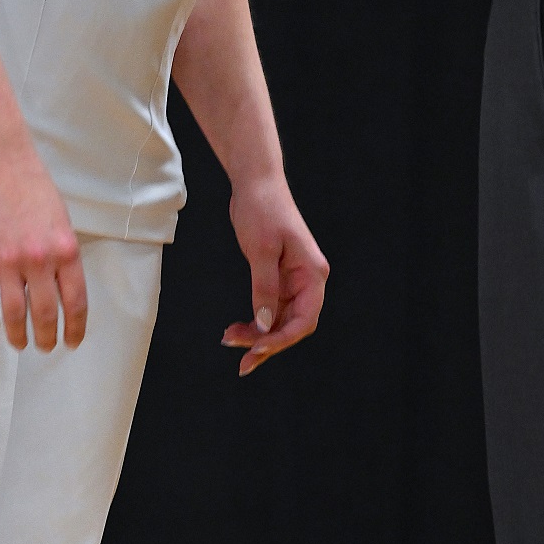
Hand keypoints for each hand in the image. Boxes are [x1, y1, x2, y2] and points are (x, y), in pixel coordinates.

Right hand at [0, 134, 86, 351]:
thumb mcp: (60, 218)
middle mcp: (39, 260)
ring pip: (14, 315)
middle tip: (46, 347)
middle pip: (45, 314)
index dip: (75, 327)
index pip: (75, 302)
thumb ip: (61, 252)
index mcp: (65, 249)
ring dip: (18, 336)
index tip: (72, 340)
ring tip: (20, 344)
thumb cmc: (30, 182)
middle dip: (47, 337)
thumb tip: (60, 285)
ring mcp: (6, 262)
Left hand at [222, 173, 328, 375]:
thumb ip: (264, 289)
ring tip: (230, 341)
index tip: (256, 349)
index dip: (282, 339)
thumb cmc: (262, 209)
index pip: (305, 319)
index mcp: (312, 273)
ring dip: (258, 335)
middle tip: (241, 360)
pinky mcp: (277, 277)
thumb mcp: (261, 251)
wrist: (255, 182)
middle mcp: (306, 280)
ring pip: (279, 320)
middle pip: (292, 324)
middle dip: (267, 343)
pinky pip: (269, 308)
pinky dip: (255, 321)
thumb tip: (264, 326)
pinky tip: (236, 329)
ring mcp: (292, 280)